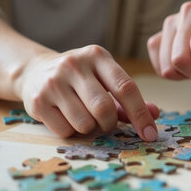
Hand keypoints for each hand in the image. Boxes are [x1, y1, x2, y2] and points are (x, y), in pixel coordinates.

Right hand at [15, 45, 158, 139]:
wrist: (35, 71)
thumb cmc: (80, 79)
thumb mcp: (104, 78)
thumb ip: (128, 97)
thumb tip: (155, 114)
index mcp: (97, 55)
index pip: (125, 87)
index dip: (140, 114)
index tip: (150, 134)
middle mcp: (74, 64)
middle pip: (104, 108)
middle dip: (110, 123)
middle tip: (106, 123)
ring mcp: (53, 82)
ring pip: (84, 123)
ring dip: (90, 128)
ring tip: (84, 116)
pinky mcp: (37, 100)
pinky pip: (65, 130)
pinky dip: (71, 131)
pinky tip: (65, 117)